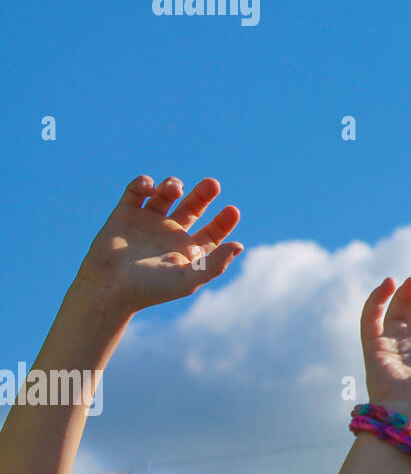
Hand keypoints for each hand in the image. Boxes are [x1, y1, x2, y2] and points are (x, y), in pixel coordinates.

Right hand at [76, 175, 242, 315]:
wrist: (107, 289)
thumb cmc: (149, 289)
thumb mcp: (187, 280)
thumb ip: (215, 264)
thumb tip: (239, 245)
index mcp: (187, 250)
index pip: (213, 231)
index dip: (225, 220)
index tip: (232, 210)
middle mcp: (170, 234)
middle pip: (193, 206)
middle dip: (204, 193)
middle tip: (212, 184)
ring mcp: (147, 223)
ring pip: (166, 194)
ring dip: (173, 185)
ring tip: (174, 190)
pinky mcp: (124, 215)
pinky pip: (136, 191)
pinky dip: (144, 183)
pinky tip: (150, 188)